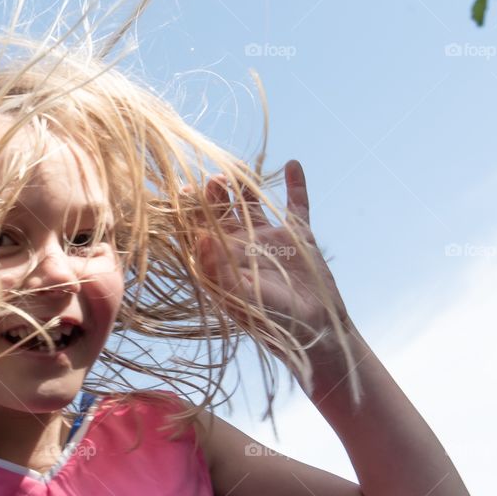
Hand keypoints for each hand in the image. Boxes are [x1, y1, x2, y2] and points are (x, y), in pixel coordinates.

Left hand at [186, 160, 350, 354]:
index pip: (199, 230)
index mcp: (221, 262)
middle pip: (222, 212)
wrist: (313, 331)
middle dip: (213, 195)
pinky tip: (293, 164)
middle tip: (212, 181)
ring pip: (252, 204)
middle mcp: (241, 246)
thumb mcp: (240, 297)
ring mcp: (270, 239)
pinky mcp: (298, 237)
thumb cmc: (270, 321)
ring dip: (245, 186)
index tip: (183, 192)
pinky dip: (296, 186)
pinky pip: (297, 206)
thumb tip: (201, 237)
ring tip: (236, 169)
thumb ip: (218, 270)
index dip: (189, 212)